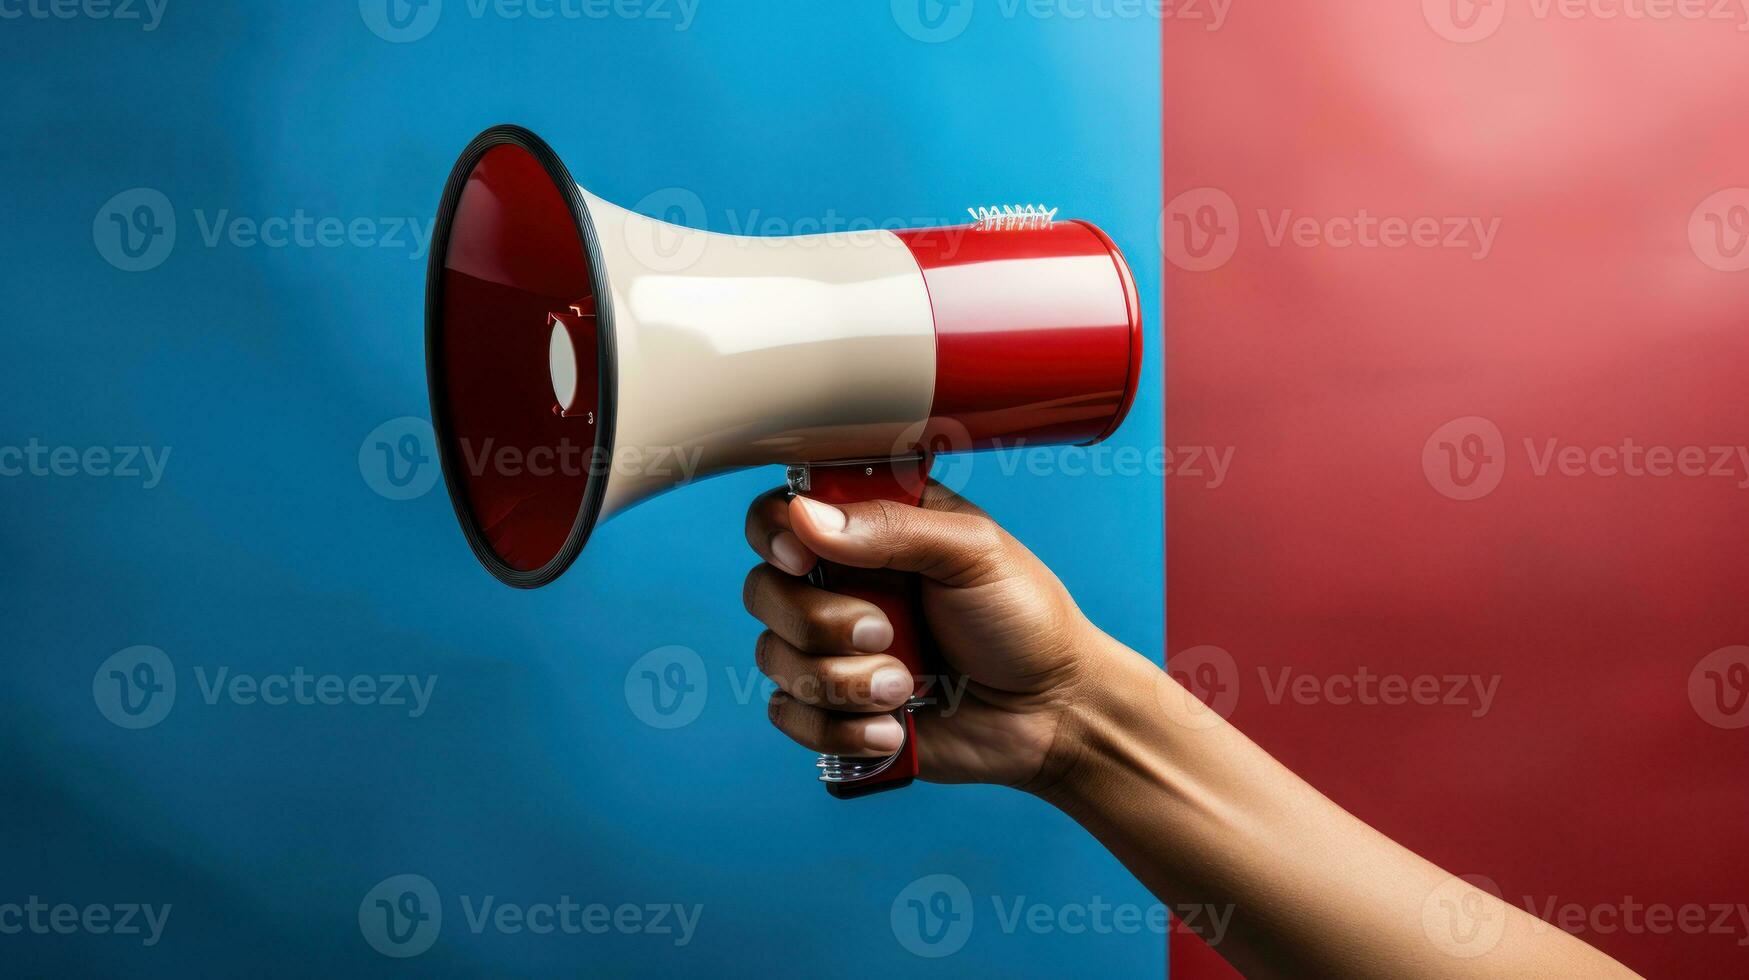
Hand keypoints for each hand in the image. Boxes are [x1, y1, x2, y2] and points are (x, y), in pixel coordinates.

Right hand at [742, 481, 1117, 789]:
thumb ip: (891, 527)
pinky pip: (790, 716)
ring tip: (907, 689)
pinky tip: (894, 729)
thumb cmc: (1025, 619)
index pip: (782, 514)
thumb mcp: (973, 552)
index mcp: (869, 529)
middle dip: (820, 623)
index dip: (774, 535)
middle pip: (763, 591)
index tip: (801, 559)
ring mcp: (833, 650)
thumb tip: (804, 516)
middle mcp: (841, 584)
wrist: (1053, 713)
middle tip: (886, 632)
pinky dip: (838, 729)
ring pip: (774, 658)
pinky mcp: (835, 709)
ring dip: (842, 682)